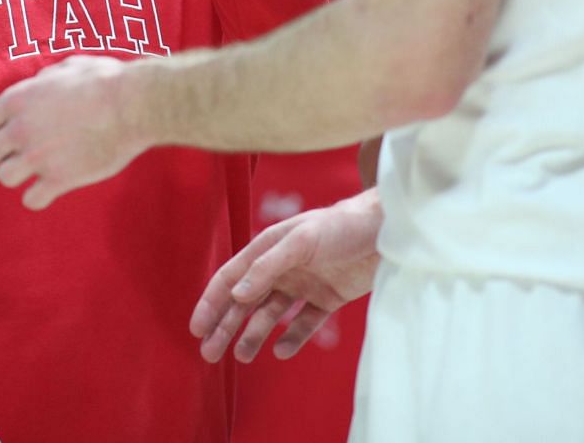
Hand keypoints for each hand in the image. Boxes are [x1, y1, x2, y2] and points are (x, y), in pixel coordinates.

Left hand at [0, 56, 144, 209]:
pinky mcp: (59, 179)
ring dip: (20, 175)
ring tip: (39, 170)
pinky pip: (31, 200)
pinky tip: (53, 187)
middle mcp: (21, 129)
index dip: (1, 126)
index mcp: (19, 99)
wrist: (134, 105)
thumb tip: (40, 83)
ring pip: (5, 177)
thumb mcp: (69, 66)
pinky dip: (39, 197)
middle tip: (28, 150)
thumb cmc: (106, 81)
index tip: (16, 129)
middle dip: (7, 152)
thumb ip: (46, 78)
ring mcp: (38, 156)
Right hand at [190, 190, 382, 362]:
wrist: (386, 231)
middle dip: (225, 327)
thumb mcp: (301, 240)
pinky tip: (281, 351)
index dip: (211, 303)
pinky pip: (304, 324)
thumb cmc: (340, 226)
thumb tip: (237, 294)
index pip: (230, 278)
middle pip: (245, 302)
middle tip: (209, 354)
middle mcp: (281, 268)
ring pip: (270, 316)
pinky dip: (292, 338)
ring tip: (241, 357)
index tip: (197, 329)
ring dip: (253, 335)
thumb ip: (268, 266)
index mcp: (267, 248)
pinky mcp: (327, 299)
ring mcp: (303, 285)